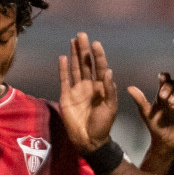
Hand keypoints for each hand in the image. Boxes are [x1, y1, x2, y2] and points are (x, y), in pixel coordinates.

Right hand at [57, 32, 116, 151]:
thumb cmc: (103, 124)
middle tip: (82, 34)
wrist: (89, 140)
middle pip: (86, 64)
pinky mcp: (66, 96)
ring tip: (73, 41)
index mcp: (102, 87)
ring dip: (74, 55)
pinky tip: (62, 57)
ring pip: (75, 68)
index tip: (96, 43)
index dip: (98, 55)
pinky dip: (63, 69)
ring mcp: (77, 90)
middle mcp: (89, 85)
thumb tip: (109, 71)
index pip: (100, 67)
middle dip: (84, 50)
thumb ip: (110, 89)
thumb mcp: (111, 107)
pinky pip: (64, 79)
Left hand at [127, 71, 173, 151]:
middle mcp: (172, 95)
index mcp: (162, 94)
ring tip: (169, 102)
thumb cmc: (155, 125)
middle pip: (173, 83)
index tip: (161, 78)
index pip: (164, 80)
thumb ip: (139, 99)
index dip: (164, 76)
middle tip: (162, 94)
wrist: (165, 140)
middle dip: (168, 86)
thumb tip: (129, 87)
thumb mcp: (146, 112)